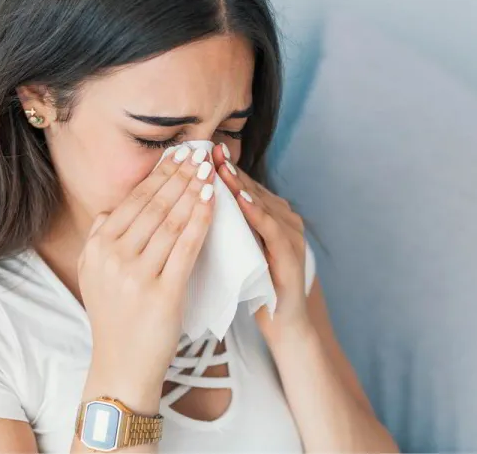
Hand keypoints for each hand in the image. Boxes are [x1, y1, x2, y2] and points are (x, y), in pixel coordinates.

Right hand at [78, 144, 215, 397]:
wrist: (122, 367)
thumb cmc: (115, 319)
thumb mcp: (95, 275)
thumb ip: (100, 238)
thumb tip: (113, 206)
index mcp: (97, 248)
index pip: (133, 201)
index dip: (159, 175)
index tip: (179, 155)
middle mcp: (112, 257)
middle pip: (153, 206)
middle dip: (179, 176)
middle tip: (199, 153)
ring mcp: (136, 275)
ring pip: (171, 221)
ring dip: (193, 191)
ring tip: (210, 171)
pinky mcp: (162, 293)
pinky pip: (186, 247)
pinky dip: (201, 220)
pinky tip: (213, 202)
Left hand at [211, 144, 309, 343]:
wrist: (283, 327)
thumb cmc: (252, 289)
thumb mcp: (233, 252)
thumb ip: (220, 227)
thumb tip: (183, 205)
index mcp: (268, 216)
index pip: (240, 186)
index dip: (218, 168)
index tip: (197, 151)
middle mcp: (283, 219)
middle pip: (250, 188)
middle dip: (227, 169)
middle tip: (204, 149)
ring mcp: (291, 236)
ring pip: (262, 203)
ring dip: (239, 184)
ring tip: (219, 167)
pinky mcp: (292, 256)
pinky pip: (272, 229)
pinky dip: (256, 212)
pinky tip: (240, 200)